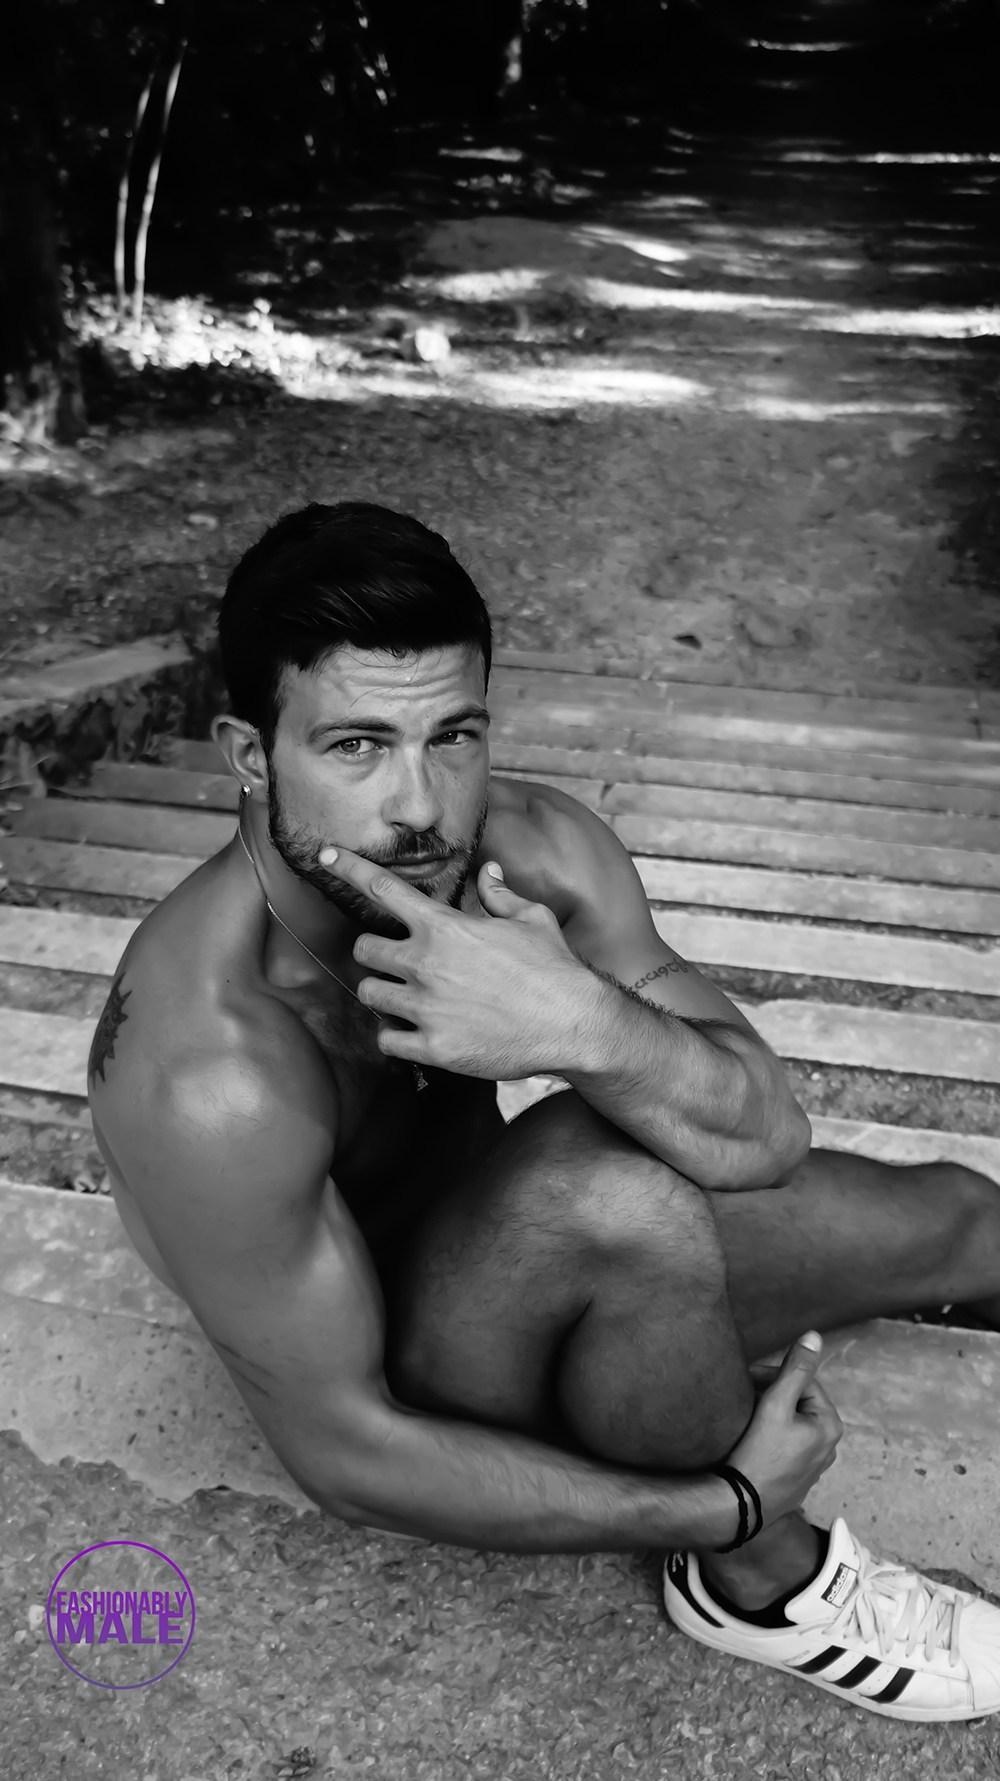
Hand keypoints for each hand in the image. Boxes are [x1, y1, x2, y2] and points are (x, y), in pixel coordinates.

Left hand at [317, 847, 599, 1080]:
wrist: (574, 1024)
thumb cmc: (555, 969)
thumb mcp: (533, 920)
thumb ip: (499, 896)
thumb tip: (487, 872)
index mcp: (445, 927)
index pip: (381, 887)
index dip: (348, 867)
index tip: (325, 855)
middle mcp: (426, 964)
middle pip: (363, 948)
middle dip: (375, 952)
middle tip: (397, 961)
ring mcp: (426, 1008)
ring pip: (368, 994)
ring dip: (382, 993)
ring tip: (405, 997)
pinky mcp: (433, 1047)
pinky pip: (386, 1040)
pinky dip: (394, 1036)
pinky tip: (414, 1033)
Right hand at [722, 1332, 842, 1532]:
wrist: (740, 1506)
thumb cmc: (758, 1454)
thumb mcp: (776, 1404)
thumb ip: (795, 1368)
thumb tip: (814, 1336)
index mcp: (830, 1426)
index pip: (803, 1381)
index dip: (773, 1375)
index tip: (747, 1379)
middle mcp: (829, 1448)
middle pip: (798, 1403)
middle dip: (772, 1395)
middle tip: (744, 1397)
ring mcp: (813, 1467)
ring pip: (791, 1425)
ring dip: (770, 1415)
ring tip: (745, 1418)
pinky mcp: (797, 1480)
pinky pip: (786, 1447)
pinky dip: (770, 1438)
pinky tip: (750, 1441)